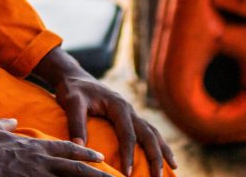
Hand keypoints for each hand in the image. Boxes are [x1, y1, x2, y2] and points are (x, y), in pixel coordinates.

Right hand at [0, 118, 106, 176]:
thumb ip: (7, 124)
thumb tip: (14, 121)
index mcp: (35, 146)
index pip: (67, 148)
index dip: (84, 151)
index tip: (99, 156)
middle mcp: (42, 161)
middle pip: (76, 167)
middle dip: (97, 172)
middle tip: (113, 176)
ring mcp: (38, 175)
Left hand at [34, 48, 176, 176]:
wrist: (74, 77)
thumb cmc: (73, 90)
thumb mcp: (72, 103)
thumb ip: (76, 123)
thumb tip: (79, 146)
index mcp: (117, 105)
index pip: (128, 133)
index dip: (129, 154)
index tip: (128, 173)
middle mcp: (128, 108)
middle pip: (147, 133)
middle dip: (155, 155)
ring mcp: (129, 112)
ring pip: (152, 131)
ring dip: (162, 149)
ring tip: (174, 167)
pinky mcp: (127, 116)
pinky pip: (146, 130)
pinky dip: (157, 142)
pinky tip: (162, 154)